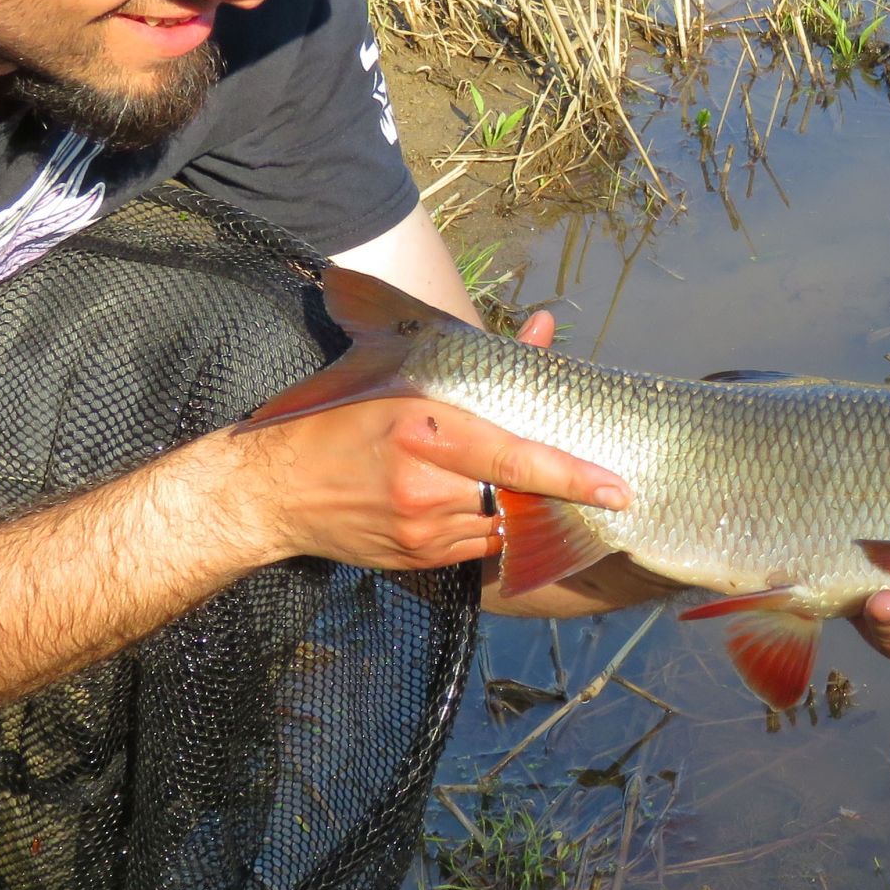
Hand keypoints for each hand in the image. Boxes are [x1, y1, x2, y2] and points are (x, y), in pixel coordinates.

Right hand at [238, 308, 624, 571]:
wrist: (272, 491)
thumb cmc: (339, 422)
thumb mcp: (404, 379)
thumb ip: (487, 362)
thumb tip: (547, 328)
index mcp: (423, 431)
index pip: (514, 458)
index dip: (572, 475)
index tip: (618, 487)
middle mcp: (425, 488)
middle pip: (515, 494)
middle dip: (543, 486)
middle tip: (568, 474)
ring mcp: (421, 531)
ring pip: (501, 523)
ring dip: (515, 505)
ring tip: (502, 481)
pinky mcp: (418, 560)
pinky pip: (478, 546)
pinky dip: (487, 523)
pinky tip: (469, 500)